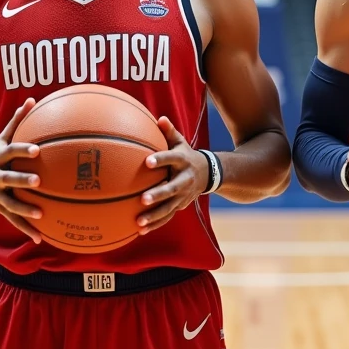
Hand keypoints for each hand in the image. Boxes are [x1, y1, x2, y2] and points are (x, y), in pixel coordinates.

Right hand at [0, 98, 43, 242]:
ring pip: (11, 202)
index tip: (38, 149)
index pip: (12, 151)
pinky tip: (40, 238)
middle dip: (22, 179)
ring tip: (41, 214)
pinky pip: (13, 219)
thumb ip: (17, 121)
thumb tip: (32, 100)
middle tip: (39, 180)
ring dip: (25, 208)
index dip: (23, 150)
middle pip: (9, 177)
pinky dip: (26, 229)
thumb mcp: (0, 139)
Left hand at [137, 117, 209, 234]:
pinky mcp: (181, 206)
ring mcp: (183, 195)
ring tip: (138, 222)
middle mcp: (184, 179)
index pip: (171, 159)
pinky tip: (139, 230)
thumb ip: (169, 132)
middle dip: (158, 194)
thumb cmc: (186, 155)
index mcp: (182, 161)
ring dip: (154, 216)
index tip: (147, 162)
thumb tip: (158, 118)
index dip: (160, 160)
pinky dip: (155, 224)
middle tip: (142, 199)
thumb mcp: (181, 142)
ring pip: (169, 207)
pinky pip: (167, 217)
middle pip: (171, 188)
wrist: (209, 173)